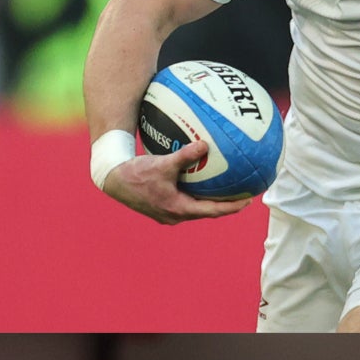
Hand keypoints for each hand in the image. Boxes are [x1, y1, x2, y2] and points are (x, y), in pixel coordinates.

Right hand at [101, 146, 253, 224]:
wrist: (111, 179)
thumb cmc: (136, 173)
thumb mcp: (162, 164)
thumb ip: (184, 156)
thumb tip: (205, 145)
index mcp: (178, 209)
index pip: (212, 211)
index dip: (232, 207)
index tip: (248, 201)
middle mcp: (175, 215)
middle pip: (207, 211)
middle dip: (226, 204)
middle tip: (244, 195)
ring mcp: (168, 212)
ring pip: (196, 207)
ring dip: (211, 200)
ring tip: (228, 190)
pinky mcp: (162, 206)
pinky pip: (185, 200)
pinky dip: (196, 193)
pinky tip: (202, 181)